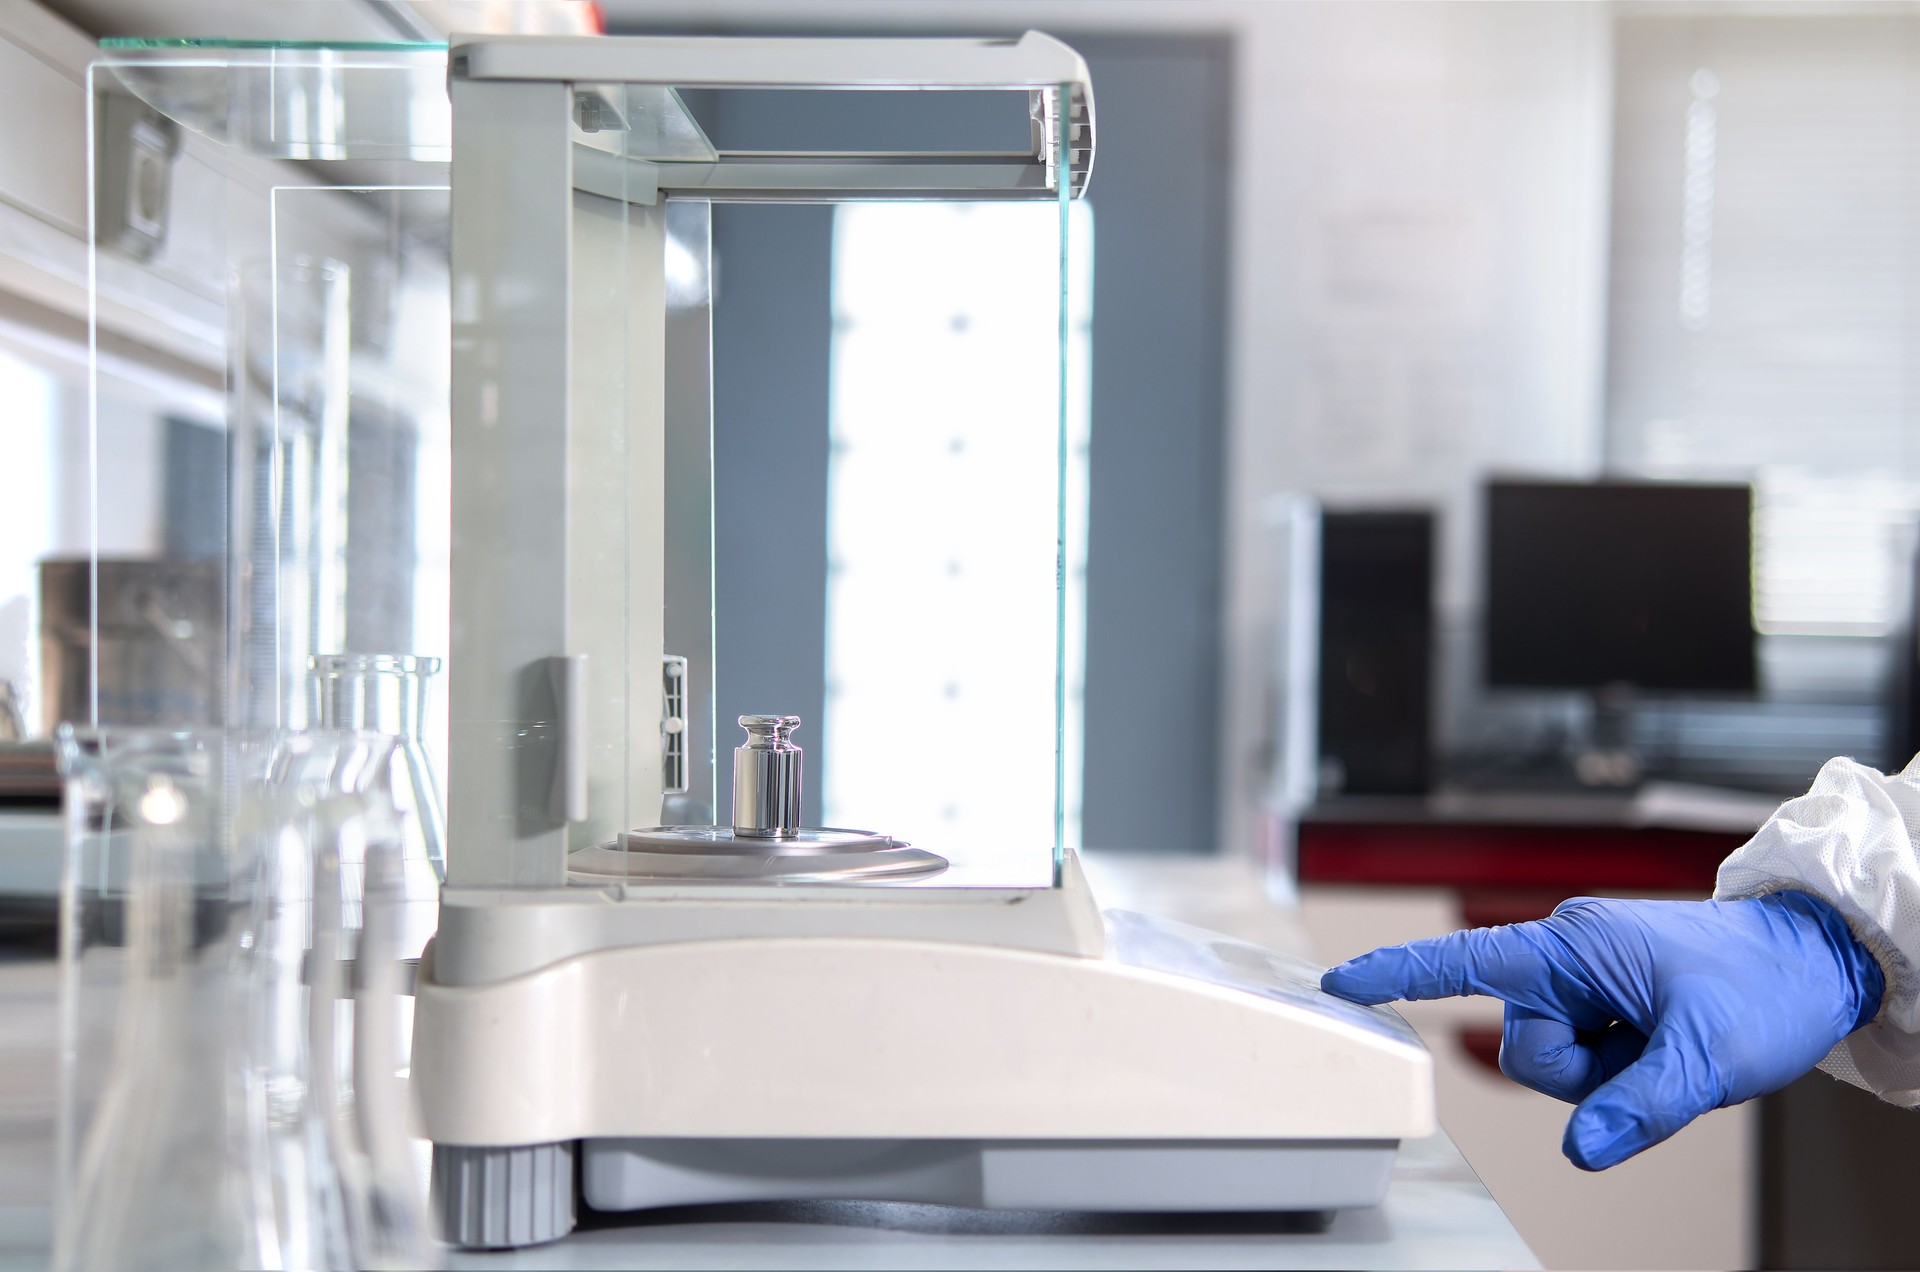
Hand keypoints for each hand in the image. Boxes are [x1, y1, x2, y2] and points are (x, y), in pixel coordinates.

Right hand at [1320, 892, 1884, 1169]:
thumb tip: (1578, 1150)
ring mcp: (1586, 976)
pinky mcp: (1603, 996)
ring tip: (1666, 1047)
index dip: (1398, 976)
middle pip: (1525, 1045)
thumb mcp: (1709, 1055)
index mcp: (1575, 945)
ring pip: (1553, 1058)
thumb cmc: (1764, 986)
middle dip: (1582, 1073)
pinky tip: (1659, 1046)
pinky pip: (1583, 1054)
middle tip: (1653, 1056)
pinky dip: (1618, 1066)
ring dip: (1606, 1072)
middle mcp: (1569, 955)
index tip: (1339, 983)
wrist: (1816, 962)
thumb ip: (1639, 1106)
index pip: (1465, 962)